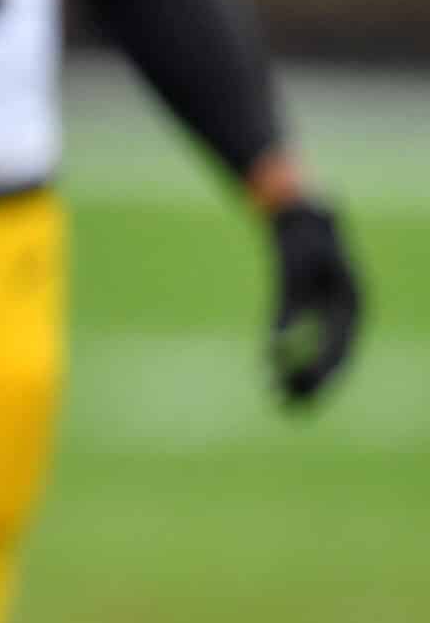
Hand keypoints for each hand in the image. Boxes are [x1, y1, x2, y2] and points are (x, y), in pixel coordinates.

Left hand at [268, 199, 360, 404]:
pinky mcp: (311, 307)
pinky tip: (269, 371)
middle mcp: (346, 313)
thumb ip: (287, 310)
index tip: (300, 394)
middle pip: (332, 359)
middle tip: (288, 410)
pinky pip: (304, 339)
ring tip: (280, 403)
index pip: (340, 351)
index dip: (321, 376)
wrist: (297, 213)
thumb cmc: (299, 239)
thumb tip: (275, 348)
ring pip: (319, 353)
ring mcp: (330, 311)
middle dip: (312, 386)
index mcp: (352, 305)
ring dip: (301, 378)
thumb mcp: (294, 271)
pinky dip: (289, 357)